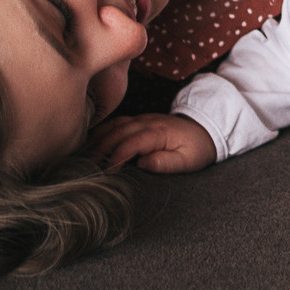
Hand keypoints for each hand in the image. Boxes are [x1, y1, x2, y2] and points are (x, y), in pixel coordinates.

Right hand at [87, 113, 216, 172]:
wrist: (206, 129)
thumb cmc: (197, 148)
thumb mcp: (188, 160)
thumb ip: (166, 162)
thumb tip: (143, 163)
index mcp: (160, 132)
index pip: (133, 141)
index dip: (118, 155)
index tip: (108, 170)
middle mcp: (148, 122)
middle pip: (119, 132)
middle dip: (102, 148)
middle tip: (89, 166)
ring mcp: (142, 119)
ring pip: (115, 124)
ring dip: (98, 138)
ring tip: (84, 154)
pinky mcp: (139, 120)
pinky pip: (117, 122)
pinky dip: (102, 130)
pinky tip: (91, 141)